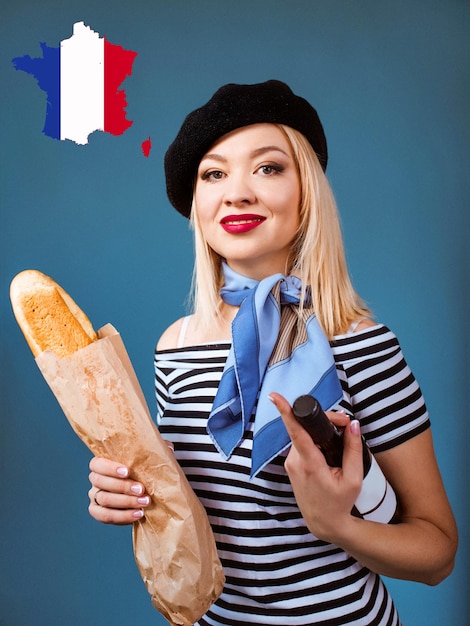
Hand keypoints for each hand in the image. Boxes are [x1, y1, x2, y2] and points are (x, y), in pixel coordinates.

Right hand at [88, 457, 150, 524]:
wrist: (144, 490)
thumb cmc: (142, 471)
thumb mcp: (145, 460)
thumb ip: (149, 453)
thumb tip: (164, 448)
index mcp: (101, 464)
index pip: (97, 464)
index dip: (110, 468)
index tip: (128, 472)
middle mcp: (95, 480)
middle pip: (101, 482)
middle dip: (123, 486)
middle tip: (141, 489)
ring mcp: (95, 497)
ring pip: (104, 500)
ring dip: (126, 502)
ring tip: (144, 502)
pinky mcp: (98, 512)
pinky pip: (105, 516)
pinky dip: (123, 516)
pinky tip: (138, 514)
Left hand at [269, 392, 363, 542]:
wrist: (323, 523)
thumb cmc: (340, 503)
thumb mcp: (354, 478)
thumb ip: (353, 449)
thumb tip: (352, 424)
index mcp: (310, 464)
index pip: (296, 432)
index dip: (285, 412)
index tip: (275, 397)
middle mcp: (295, 461)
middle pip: (305, 429)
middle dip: (323, 420)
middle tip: (344, 423)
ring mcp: (291, 463)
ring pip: (304, 436)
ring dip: (319, 432)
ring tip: (339, 436)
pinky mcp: (291, 465)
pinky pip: (302, 444)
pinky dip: (314, 441)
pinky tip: (327, 448)